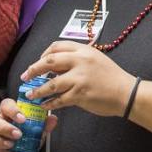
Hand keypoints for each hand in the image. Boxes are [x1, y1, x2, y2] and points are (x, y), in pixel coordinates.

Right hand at [0, 98, 56, 151]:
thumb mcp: (36, 134)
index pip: (5, 105)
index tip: (23, 118)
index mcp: (7, 117)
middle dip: (4, 126)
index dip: (12, 109)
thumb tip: (53, 118)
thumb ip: (43, 126)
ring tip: (11, 145)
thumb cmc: (24, 142)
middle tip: (18, 134)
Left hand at [20, 41, 136, 117]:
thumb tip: (55, 67)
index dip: (43, 54)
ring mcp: (79, 78)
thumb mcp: (95, 59)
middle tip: (26, 76)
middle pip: (49, 61)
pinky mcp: (80, 94)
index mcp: (83, 50)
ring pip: (51, 83)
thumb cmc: (112, 76)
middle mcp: (80, 61)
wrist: (126, 92)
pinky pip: (59, 99)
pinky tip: (44, 105)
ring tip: (31, 94)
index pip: (56, 46)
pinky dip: (49, 103)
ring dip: (38, 90)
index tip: (37, 62)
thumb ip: (76, 59)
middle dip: (33, 69)